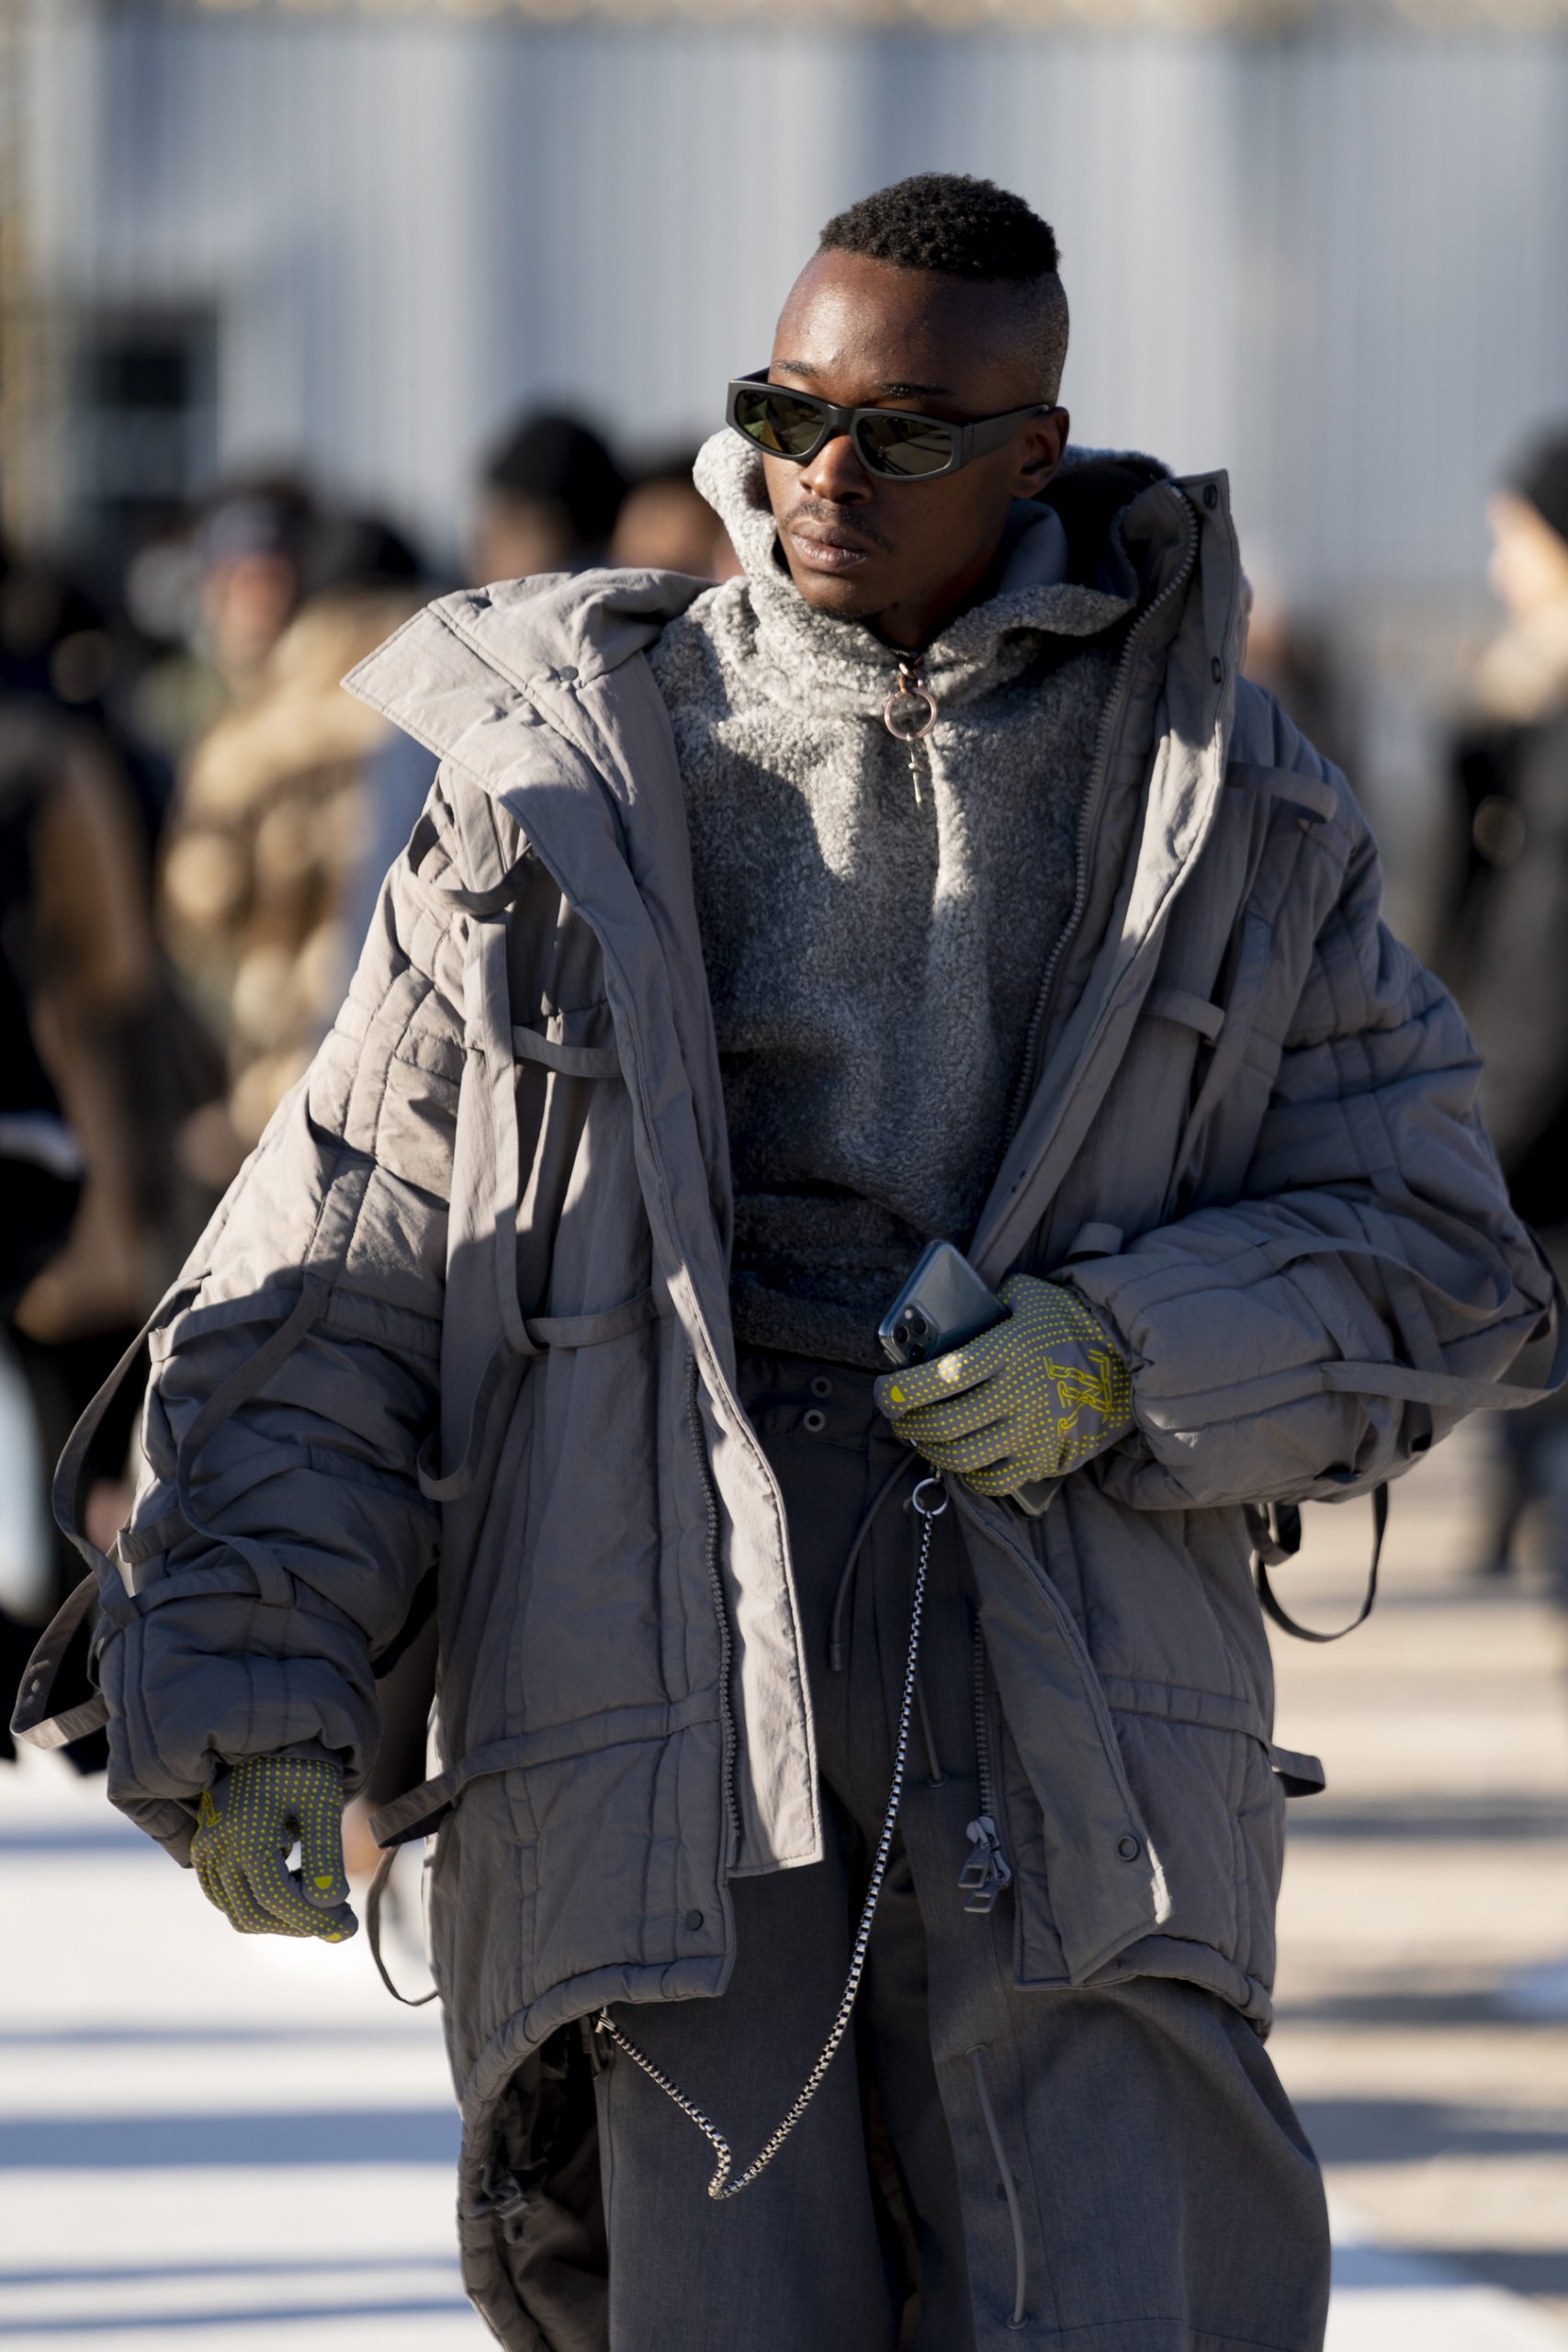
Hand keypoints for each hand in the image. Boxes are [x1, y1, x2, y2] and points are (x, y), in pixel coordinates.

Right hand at [192, 1754, 356, 1941]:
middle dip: (299, 1924)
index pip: (278, 1900)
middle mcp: (215, 1848)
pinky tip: (295, 1888)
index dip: (315, 1919)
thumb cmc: (302, 1766)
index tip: (348, 1925)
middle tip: (339, 1920)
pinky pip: (229, 1898)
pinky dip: (261, 1904)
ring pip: (239, 1912)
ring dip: (280, 1919)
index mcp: (245, 1833)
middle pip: (253, 1915)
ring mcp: (205, 1852)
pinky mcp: (205, 1855)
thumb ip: (325, 1854)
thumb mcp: (322, 1803)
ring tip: (321, 1904)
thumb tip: (329, 1904)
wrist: (271, 1738)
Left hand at [873, 1273, 1132, 1496]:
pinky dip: (968, 1475)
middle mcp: (1020, 1396)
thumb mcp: (1025, 1296)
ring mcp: (1033, 1433)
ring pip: (963, 1459)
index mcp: (1010, 1351)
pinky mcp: (1044, 1459)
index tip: (885, 1394)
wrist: (1126, 1357)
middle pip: (944, 1426)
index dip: (903, 1391)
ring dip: (931, 1451)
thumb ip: (981, 1305)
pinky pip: (994, 1482)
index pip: (942, 1378)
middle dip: (909, 1425)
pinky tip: (959, 1458)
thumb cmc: (1064, 1321)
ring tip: (923, 1438)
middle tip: (899, 1417)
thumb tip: (934, 1325)